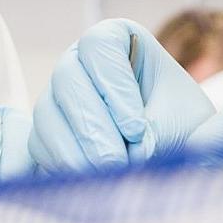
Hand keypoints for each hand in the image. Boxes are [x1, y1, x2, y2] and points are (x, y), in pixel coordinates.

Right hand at [29, 19, 214, 172]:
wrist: (176, 155)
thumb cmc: (182, 126)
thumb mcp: (179, 122)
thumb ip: (153, 132)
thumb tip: (130, 154)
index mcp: (119, 40)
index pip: (99, 45)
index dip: (113, 85)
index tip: (136, 128)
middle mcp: (82, 61)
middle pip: (67, 78)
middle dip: (91, 125)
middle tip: (116, 162)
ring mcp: (60, 94)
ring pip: (48, 113)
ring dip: (75, 149)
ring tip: (106, 176)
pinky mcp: (49, 130)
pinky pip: (40, 143)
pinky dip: (63, 165)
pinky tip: (89, 181)